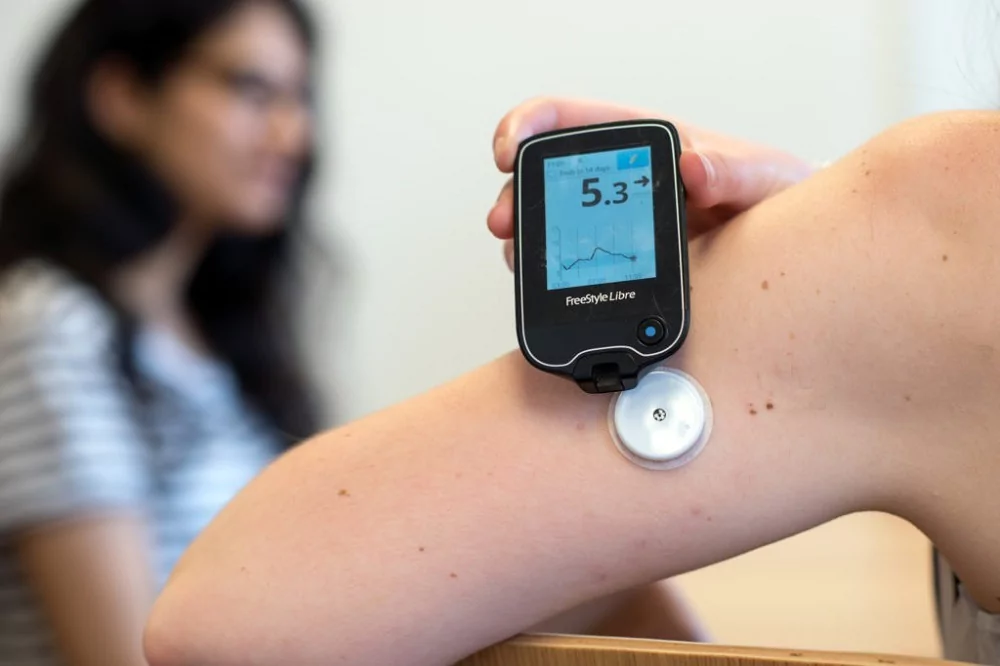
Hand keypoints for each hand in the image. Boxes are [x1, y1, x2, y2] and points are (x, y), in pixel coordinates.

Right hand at [488, 97, 814, 268]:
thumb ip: (733, 171)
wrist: (790, 255)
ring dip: (525, 241)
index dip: (529, 126)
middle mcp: (619, 184)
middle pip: (544, 178)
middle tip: (505, 223)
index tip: (512, 149)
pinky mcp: (616, 267)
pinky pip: (569, 266)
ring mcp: (612, 227)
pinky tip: (551, 286)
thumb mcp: (763, 179)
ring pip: (548, 226)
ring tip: (524, 260)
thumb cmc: (775, 201)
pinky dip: (550, 276)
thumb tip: (694, 165)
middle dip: (513, 195)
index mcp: (643, 147)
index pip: (569, 119)